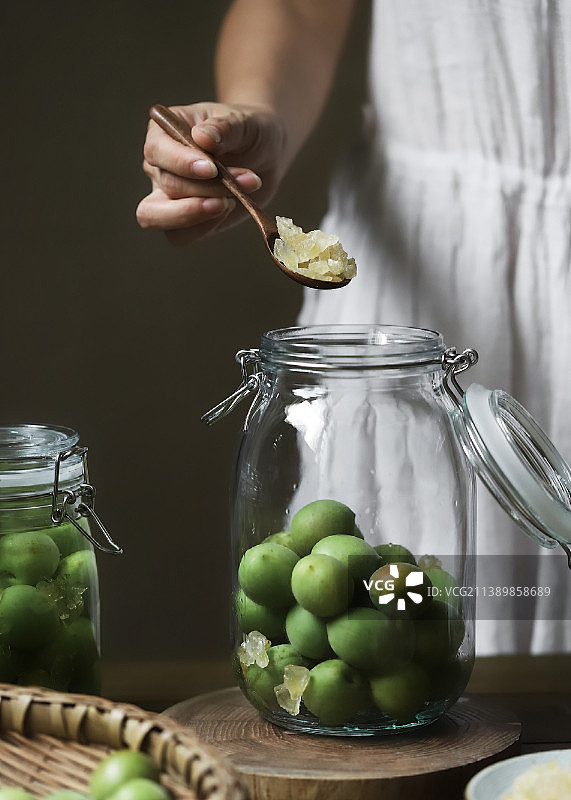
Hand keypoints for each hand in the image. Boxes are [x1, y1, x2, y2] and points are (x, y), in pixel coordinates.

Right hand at [136, 102, 285, 244]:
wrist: (265, 155)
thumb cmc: (249, 132)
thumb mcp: (244, 122)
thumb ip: (225, 127)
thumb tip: (202, 137)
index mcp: (164, 132)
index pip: (157, 150)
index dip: (180, 162)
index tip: (212, 169)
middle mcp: (159, 166)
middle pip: (167, 185)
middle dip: (206, 189)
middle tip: (241, 183)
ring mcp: (166, 196)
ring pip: (156, 217)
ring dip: (198, 214)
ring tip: (232, 202)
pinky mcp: (184, 220)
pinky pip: (180, 235)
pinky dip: (205, 227)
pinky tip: (229, 209)